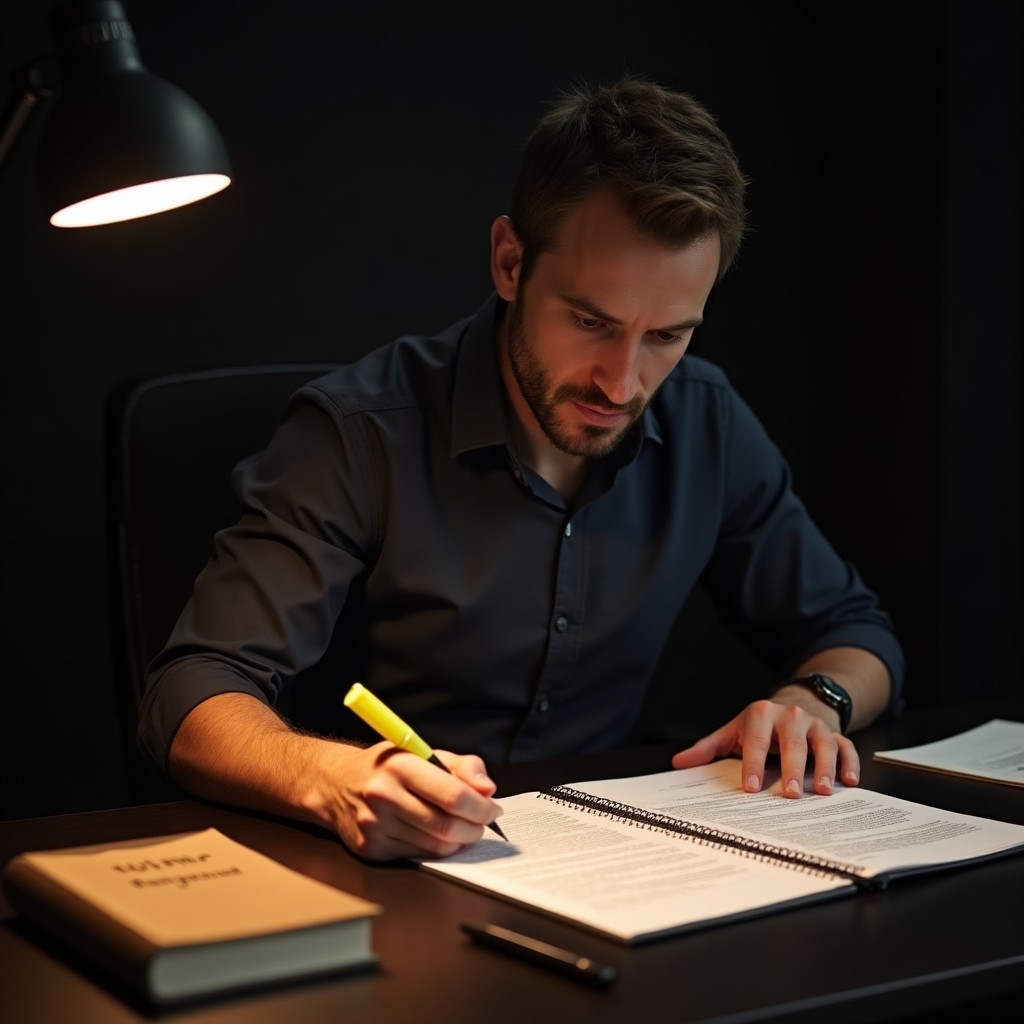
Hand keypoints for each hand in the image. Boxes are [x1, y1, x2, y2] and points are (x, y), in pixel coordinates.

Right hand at [316, 741, 503, 859]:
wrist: (337, 784)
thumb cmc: (389, 767)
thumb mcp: (424, 752)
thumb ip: (463, 767)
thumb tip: (488, 790)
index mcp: (400, 765)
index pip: (453, 795)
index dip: (481, 807)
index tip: (493, 808)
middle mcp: (384, 796)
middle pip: (447, 826)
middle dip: (475, 828)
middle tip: (482, 822)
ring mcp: (375, 825)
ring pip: (435, 846)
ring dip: (459, 841)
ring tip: (463, 828)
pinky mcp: (370, 848)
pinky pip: (418, 856)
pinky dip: (436, 849)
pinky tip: (437, 835)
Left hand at [671, 695, 860, 797]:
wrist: (794, 703)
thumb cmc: (759, 725)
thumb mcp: (733, 730)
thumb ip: (708, 748)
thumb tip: (679, 762)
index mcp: (761, 715)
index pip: (756, 741)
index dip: (753, 764)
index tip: (751, 787)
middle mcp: (791, 717)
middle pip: (793, 743)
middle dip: (792, 768)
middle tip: (790, 794)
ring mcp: (815, 725)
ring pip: (823, 745)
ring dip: (824, 768)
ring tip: (822, 791)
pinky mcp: (835, 734)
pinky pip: (847, 747)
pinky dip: (850, 763)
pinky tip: (849, 782)